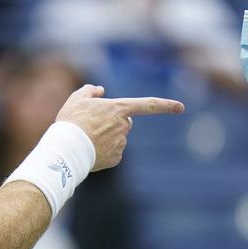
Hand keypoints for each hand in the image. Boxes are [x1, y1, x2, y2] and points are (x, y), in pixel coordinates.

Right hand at [56, 85, 183, 170]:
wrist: (66, 149)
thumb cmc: (71, 122)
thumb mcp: (76, 99)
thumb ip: (89, 91)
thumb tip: (99, 90)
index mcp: (119, 109)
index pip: (148, 105)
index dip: (166, 105)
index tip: (181, 107)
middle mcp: (124, 126)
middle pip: (126, 122)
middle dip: (115, 122)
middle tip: (93, 125)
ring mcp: (121, 143)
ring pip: (118, 137)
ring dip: (106, 137)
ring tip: (86, 139)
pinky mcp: (116, 158)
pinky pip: (113, 152)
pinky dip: (104, 151)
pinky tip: (90, 150)